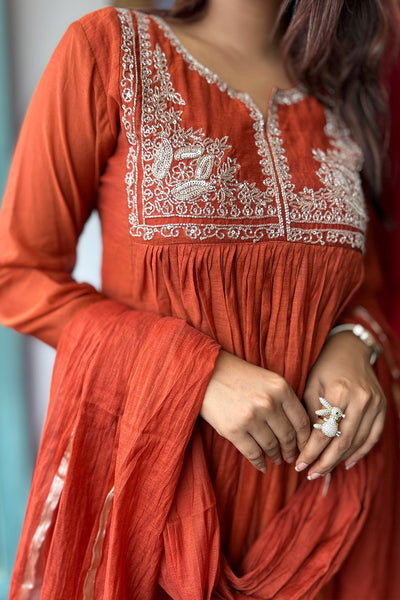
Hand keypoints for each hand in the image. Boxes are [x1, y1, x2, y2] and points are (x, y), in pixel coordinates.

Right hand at [201, 350, 310, 472]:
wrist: (205, 372)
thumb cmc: (237, 375)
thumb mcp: (267, 379)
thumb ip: (283, 399)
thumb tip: (297, 429)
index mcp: (280, 388)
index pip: (301, 421)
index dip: (305, 439)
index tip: (304, 446)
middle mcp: (268, 403)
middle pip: (287, 436)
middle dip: (291, 450)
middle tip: (291, 457)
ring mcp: (251, 418)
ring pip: (271, 446)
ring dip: (275, 456)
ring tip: (276, 459)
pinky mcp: (233, 430)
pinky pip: (253, 453)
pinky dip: (259, 463)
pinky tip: (262, 466)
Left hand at [296, 331, 385, 478]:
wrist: (350, 349)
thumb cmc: (324, 367)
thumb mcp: (310, 385)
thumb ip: (308, 414)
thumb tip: (302, 445)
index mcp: (340, 391)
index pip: (324, 432)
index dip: (311, 452)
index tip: (299, 464)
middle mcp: (361, 399)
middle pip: (343, 441)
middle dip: (325, 461)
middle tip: (310, 473)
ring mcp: (375, 404)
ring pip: (358, 442)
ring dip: (339, 460)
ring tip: (322, 470)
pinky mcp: (383, 407)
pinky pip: (373, 437)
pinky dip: (360, 452)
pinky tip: (345, 462)